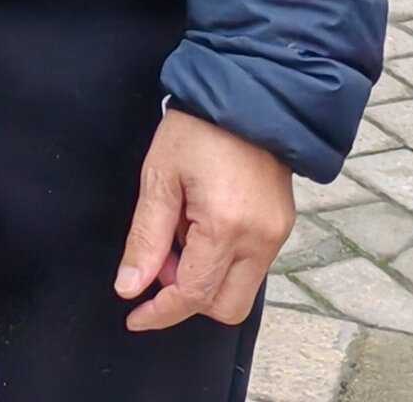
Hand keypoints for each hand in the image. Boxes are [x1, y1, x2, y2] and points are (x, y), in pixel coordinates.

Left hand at [115, 109, 294, 331]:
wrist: (247, 95)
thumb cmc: (198, 129)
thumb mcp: (159, 177)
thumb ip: (145, 238)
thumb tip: (130, 287)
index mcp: (227, 227)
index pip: (192, 294)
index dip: (160, 312)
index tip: (134, 316)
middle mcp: (260, 240)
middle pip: (224, 308)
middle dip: (187, 298)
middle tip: (161, 257)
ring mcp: (277, 236)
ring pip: (240, 291)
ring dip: (204, 278)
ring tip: (181, 231)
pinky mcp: (282, 228)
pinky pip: (251, 267)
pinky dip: (221, 261)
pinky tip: (201, 225)